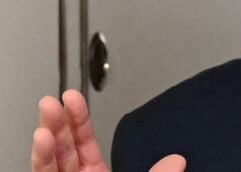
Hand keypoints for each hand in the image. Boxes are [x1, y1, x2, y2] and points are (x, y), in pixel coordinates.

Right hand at [31, 89, 185, 171]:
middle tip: (56, 99)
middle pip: (65, 147)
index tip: (74, 98)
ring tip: (49, 110)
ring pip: (52, 159)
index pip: (85, 143)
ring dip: (49, 133)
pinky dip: (42, 156)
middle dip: (59, 121)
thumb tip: (179, 161)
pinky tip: (42, 137)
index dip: (80, 120)